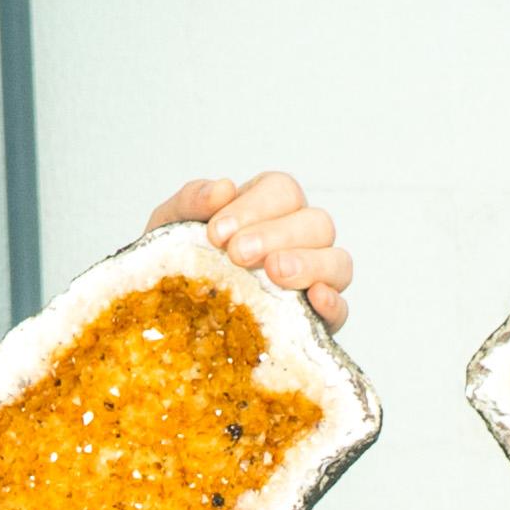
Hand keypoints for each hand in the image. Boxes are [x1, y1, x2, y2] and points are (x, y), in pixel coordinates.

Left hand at [147, 170, 352, 331]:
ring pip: (338, 262)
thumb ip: (191, 201)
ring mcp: (313, 280)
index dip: (255, 207)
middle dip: (278, 235)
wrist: (168, 317)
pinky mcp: (316, 322)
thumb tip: (222, 188)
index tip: (217, 233)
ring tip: (275, 273)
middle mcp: (299, 240)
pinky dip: (333, 303)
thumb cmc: (178, 264)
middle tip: (238, 255)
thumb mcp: (171, 227)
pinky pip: (341, 310)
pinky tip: (313, 300)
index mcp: (268, 209)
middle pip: (316, 223)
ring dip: (310, 264)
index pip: (282, 191)